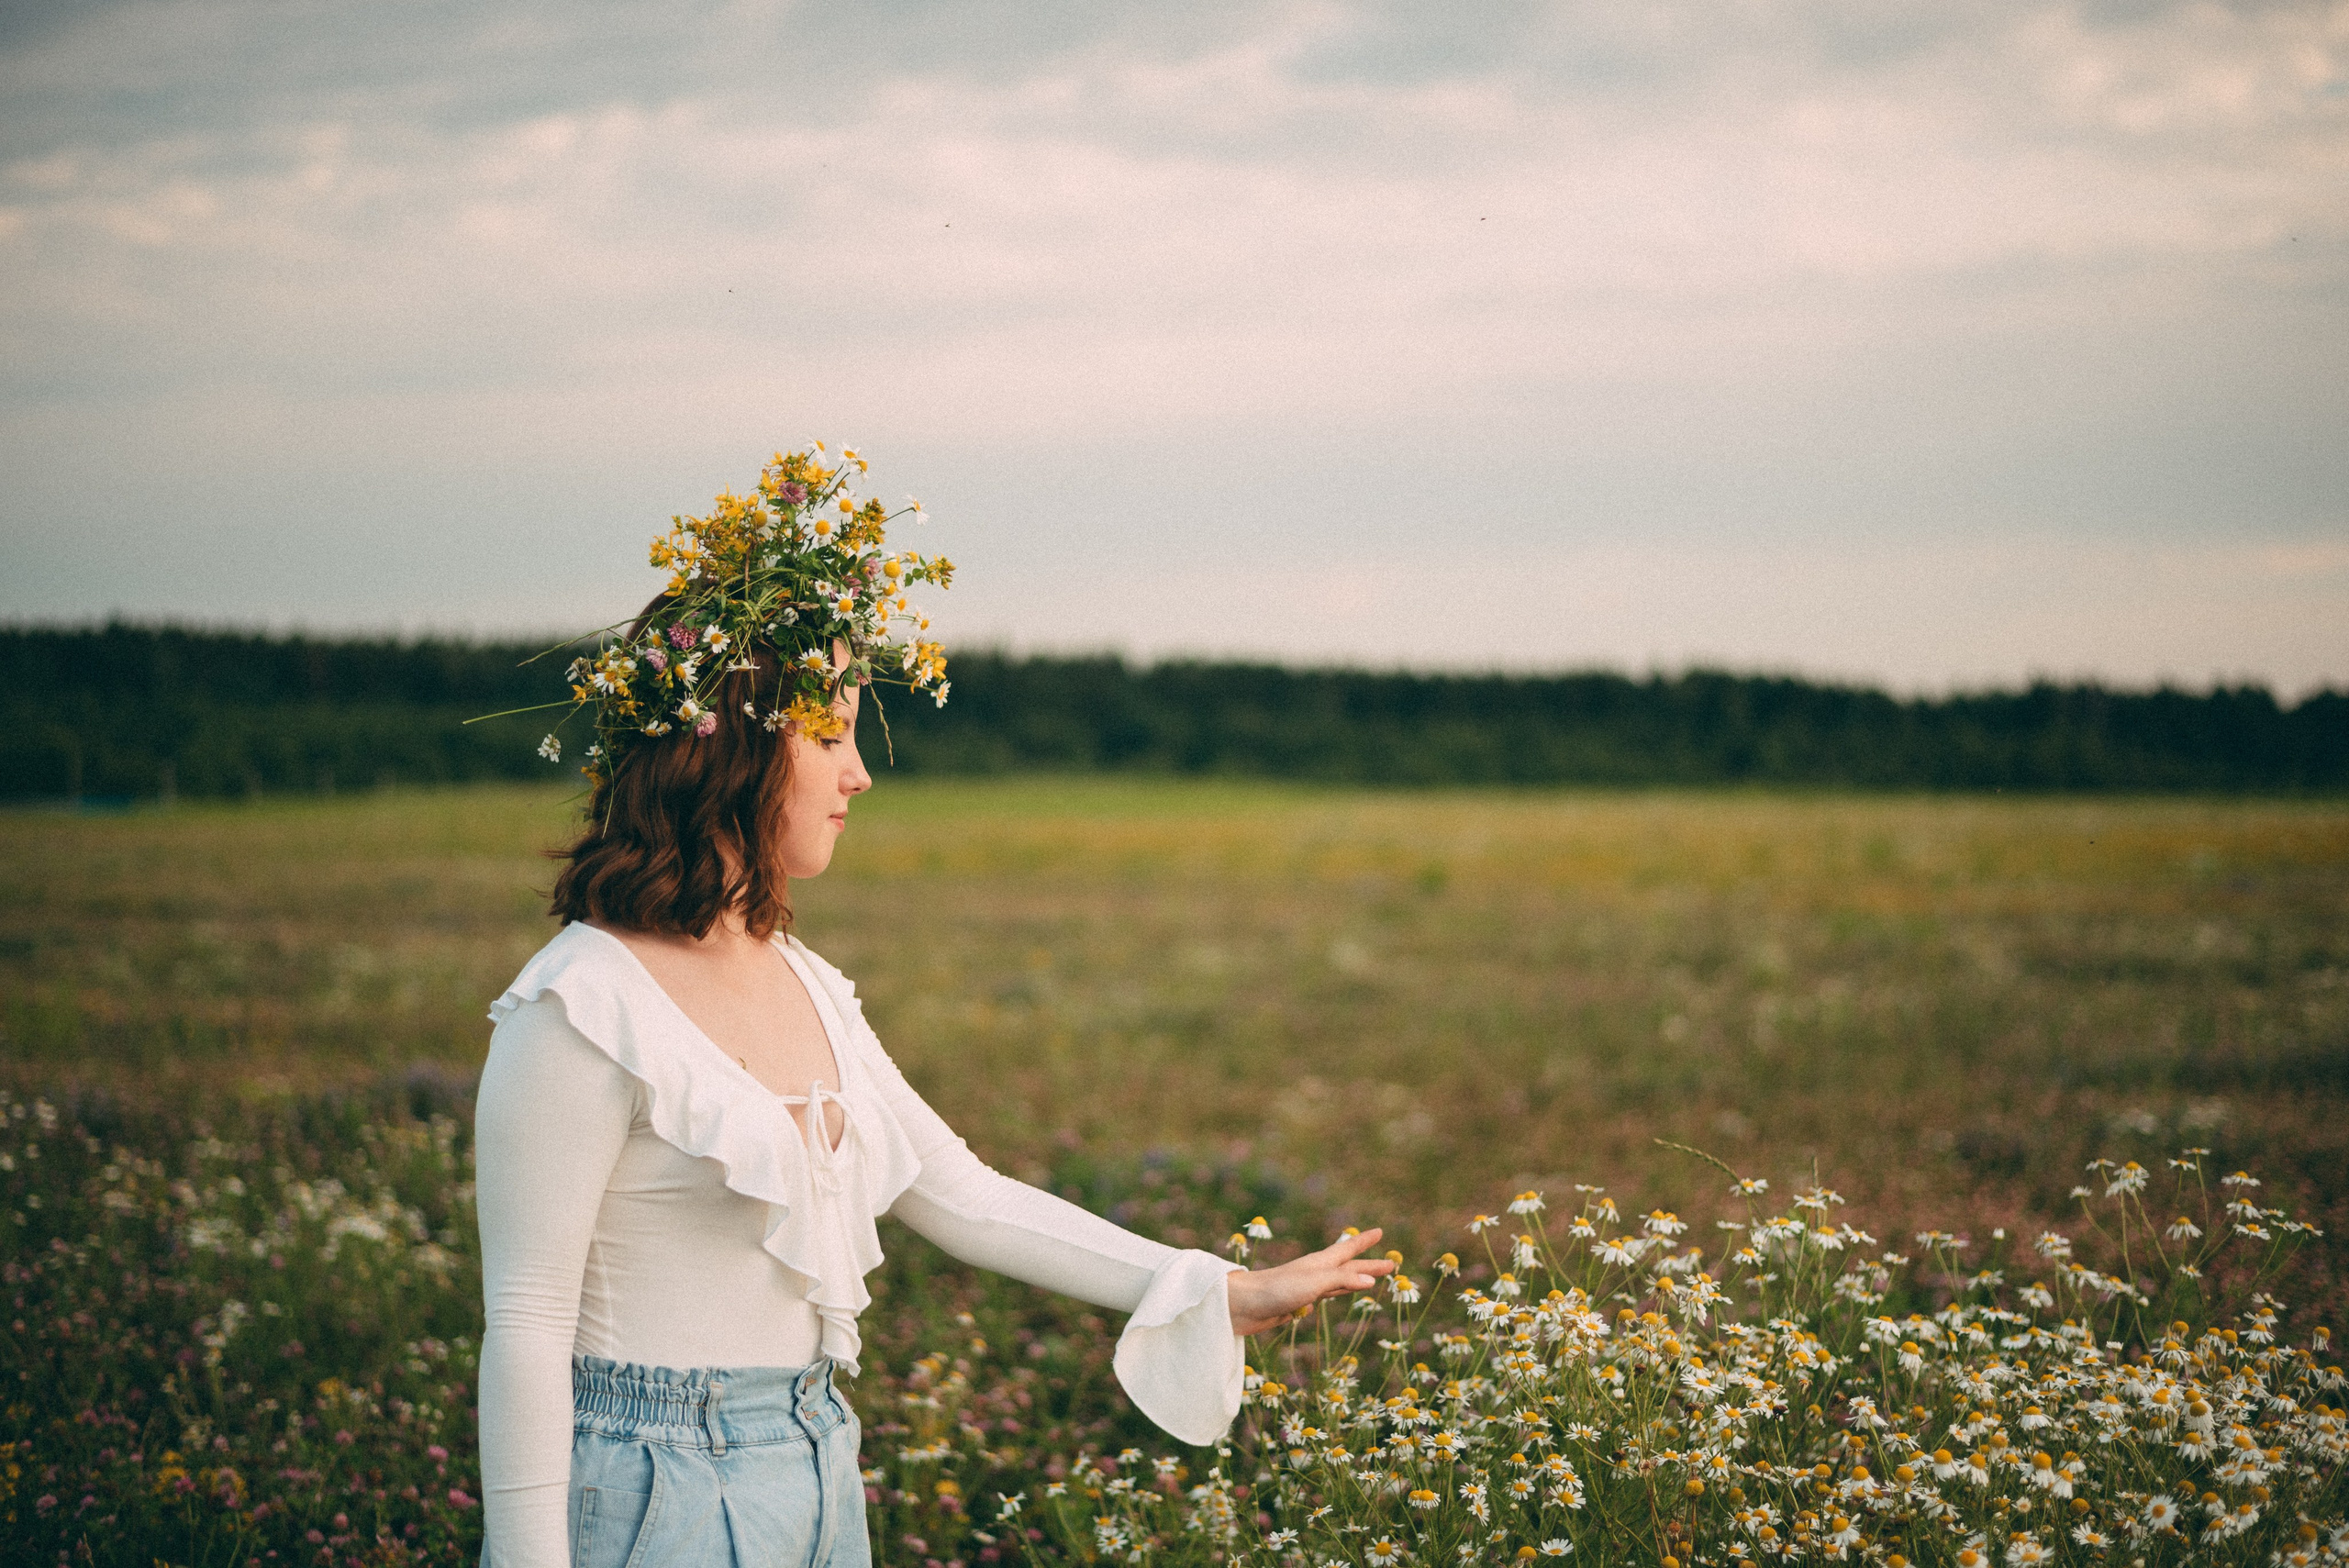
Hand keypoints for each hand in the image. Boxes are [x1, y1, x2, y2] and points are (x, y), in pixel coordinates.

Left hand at [1224, 1227, 1397, 1336]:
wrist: (1243, 1306)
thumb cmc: (1276, 1289)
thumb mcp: (1314, 1282)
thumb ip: (1342, 1280)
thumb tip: (1371, 1281)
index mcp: (1320, 1263)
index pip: (1348, 1249)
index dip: (1364, 1242)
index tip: (1380, 1232)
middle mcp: (1315, 1272)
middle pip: (1348, 1267)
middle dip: (1368, 1265)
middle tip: (1390, 1264)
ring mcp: (1307, 1287)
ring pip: (1339, 1282)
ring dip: (1355, 1279)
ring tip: (1370, 1279)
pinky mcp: (1298, 1303)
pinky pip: (1326, 1296)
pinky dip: (1338, 1294)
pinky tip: (1337, 1295)